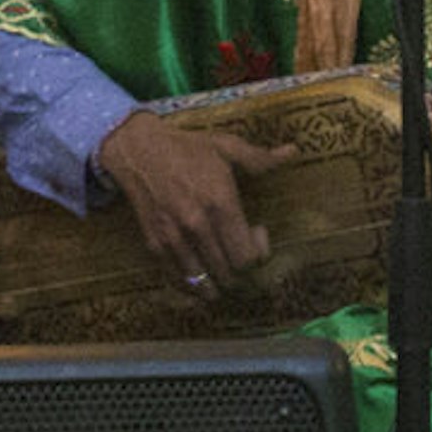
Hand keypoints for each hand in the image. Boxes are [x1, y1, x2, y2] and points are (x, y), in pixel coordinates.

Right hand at [95, 110, 301, 292]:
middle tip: (242, 250)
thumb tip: (293, 152)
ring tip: (225, 265)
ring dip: (220, 282)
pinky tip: (202, 271)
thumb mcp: (226, 146)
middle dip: (243, 270)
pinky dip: (195, 285)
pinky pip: (180, 281)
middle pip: (231, 274)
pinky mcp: (156, 245)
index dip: (260, 253)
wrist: (137, 150)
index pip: (248, 256)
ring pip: (205, 284)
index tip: (257, 232)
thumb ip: (260, 158)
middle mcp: (198, 226)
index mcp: (220, 203)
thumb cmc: (186, 147)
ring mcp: (174, 239)